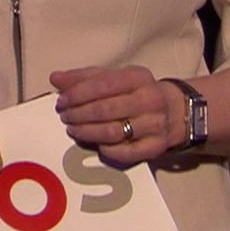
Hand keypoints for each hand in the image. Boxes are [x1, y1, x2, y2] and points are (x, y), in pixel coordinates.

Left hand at [51, 66, 176, 166]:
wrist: (174, 111)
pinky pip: (126, 153)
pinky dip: (107, 150)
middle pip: (106, 109)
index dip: (78, 93)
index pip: (103, 84)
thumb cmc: (135, 92)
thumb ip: (84, 78)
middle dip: (79, 114)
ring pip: (113, 132)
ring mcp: (154, 124)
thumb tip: (55, 78)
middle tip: (65, 116)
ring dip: (87, 132)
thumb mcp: (114, 78)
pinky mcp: (156, 147)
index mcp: (137, 77)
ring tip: (73, 130)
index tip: (61, 101)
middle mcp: (149, 99)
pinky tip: (96, 145)